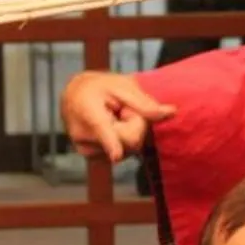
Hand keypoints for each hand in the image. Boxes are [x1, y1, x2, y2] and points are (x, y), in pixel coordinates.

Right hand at [58, 71, 174, 164]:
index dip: (111, 143)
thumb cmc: (99, 87)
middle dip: (134, 124)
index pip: (102, 130)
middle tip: (120, 110)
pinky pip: (121, 153)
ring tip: (111, 118)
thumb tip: (172, 112)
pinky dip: (121, 141)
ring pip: (127, 149)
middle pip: (129, 140)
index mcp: (88, 112)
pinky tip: (109, 128)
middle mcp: (84, 136)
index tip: (116, 155)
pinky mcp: (91, 158)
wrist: (72, 96)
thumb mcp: (122, 86)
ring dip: (126, 132)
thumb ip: (145, 103)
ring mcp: (86, 150)